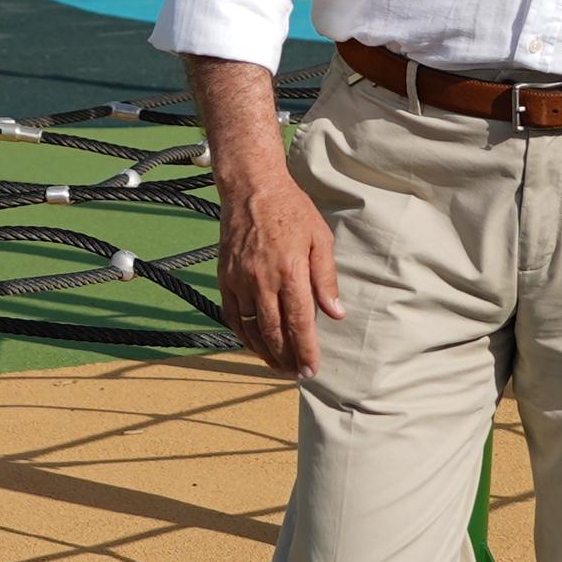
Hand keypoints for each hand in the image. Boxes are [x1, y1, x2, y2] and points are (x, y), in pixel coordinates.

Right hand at [212, 156, 344, 377]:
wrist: (251, 187)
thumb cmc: (292, 210)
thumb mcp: (320, 238)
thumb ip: (326, 278)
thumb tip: (336, 313)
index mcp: (291, 272)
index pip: (300, 323)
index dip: (306, 351)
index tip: (311, 370)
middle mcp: (262, 280)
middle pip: (275, 333)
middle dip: (287, 359)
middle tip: (297, 374)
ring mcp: (240, 280)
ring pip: (251, 329)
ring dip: (265, 352)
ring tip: (278, 365)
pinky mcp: (225, 277)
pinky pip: (232, 316)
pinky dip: (243, 335)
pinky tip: (254, 344)